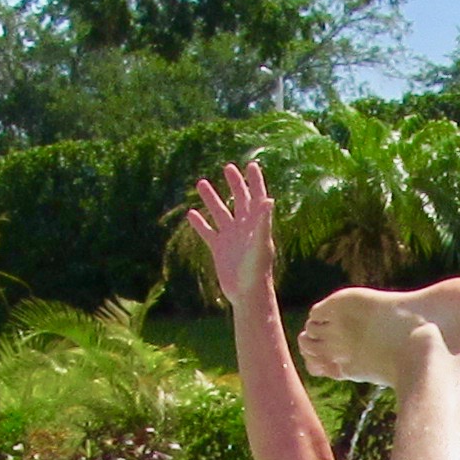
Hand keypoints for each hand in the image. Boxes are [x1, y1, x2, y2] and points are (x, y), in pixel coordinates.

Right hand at [185, 160, 272, 305]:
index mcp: (256, 225)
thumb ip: (263, 221)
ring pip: (220, 213)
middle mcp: (244, 229)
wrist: (247, 294)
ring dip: (212, 199)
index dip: (255, 181)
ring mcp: (231, 238)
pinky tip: (191, 213)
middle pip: (239, 200)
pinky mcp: (219, 249)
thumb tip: (268, 199)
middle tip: (228, 168)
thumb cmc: (257, 270)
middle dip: (234, 184)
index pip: (257, 197)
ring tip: (201, 182)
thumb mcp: (260, 243)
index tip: (251, 165)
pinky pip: (208, 232)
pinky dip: (200, 223)